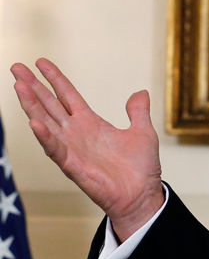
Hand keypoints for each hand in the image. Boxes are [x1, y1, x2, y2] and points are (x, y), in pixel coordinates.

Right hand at [11, 58, 164, 240]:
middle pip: (50, 105)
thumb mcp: (142, 132)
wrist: (141, 196)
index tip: (40, 62)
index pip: (67, 96)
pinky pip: (56, 149)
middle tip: (16, 68)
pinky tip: (34, 123)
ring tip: (19, 87)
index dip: (55, 79)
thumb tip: (140, 92)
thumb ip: (138, 112)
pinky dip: (45, 136)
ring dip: (32, 105)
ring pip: (46, 122)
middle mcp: (77, 133)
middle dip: (33, 86)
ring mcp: (72, 149)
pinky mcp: (73, 166)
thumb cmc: (140, 168)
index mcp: (91, 123)